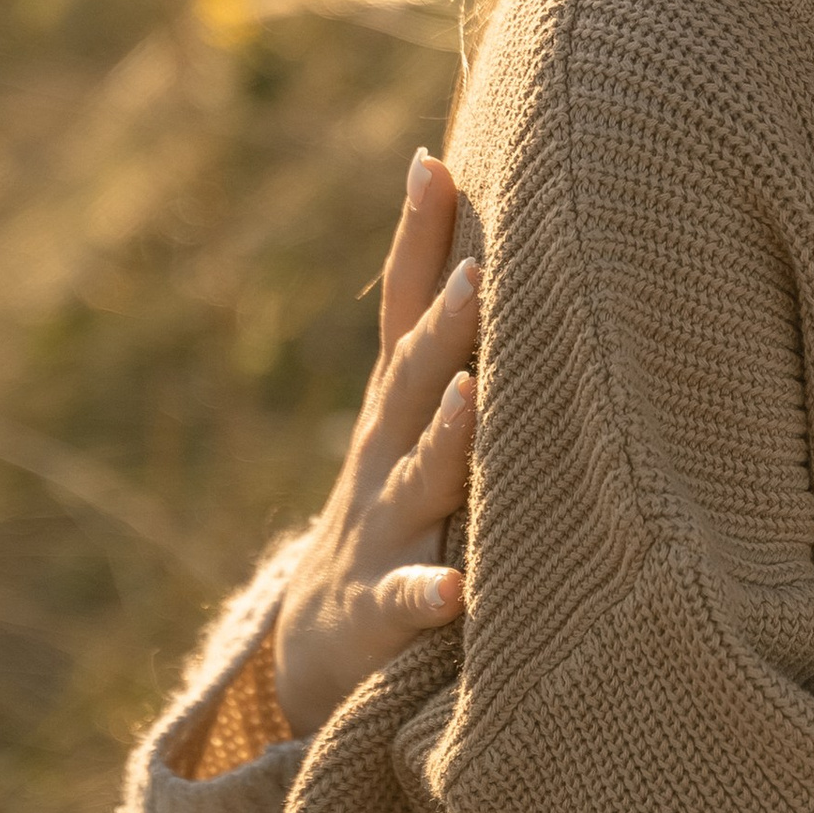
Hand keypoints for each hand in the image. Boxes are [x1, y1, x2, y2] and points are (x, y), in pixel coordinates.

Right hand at [272, 149, 478, 734]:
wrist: (324, 649)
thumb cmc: (396, 514)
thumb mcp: (413, 427)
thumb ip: (447, 348)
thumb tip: (488, 245)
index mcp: (399, 409)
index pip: (404, 312)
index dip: (417, 240)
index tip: (433, 162)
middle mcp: (388, 456)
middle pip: (416, 381)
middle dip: (444, 325)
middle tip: (479, 271)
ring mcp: (387, 530)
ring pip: (421, 477)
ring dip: (448, 436)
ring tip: (475, 397)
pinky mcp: (386, 608)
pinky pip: (411, 601)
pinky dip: (430, 595)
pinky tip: (455, 592)